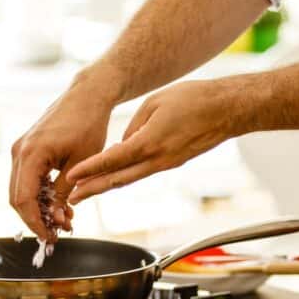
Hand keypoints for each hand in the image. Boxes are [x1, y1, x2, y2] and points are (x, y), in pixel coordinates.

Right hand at [10, 74, 117, 238]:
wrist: (87, 96)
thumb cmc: (89, 125)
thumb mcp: (81, 164)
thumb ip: (64, 192)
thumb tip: (56, 219)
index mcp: (31, 154)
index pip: (23, 200)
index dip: (35, 223)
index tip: (51, 238)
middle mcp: (19, 151)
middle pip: (17, 198)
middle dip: (36, 219)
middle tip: (58, 233)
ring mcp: (21, 150)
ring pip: (21, 190)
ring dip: (39, 209)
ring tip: (65, 220)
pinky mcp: (27, 150)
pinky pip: (27, 179)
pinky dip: (40, 195)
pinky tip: (60, 205)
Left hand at [66, 78, 246, 203]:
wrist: (228, 109)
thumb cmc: (194, 99)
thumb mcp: (155, 103)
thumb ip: (133, 125)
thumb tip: (122, 144)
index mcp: (150, 143)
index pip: (113, 160)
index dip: (90, 170)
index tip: (71, 177)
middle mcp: (157, 159)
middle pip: (118, 179)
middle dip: (92, 189)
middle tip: (71, 199)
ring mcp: (166, 164)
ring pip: (130, 179)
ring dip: (107, 186)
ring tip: (86, 192)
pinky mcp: (173, 163)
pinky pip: (144, 172)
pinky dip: (125, 176)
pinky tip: (113, 176)